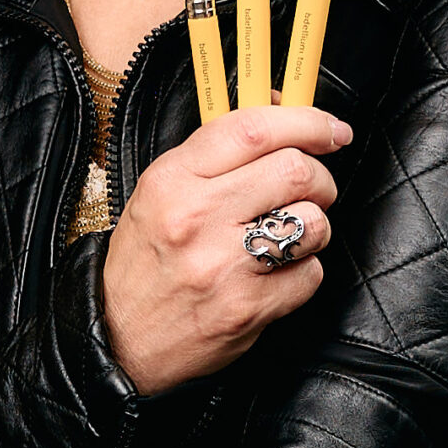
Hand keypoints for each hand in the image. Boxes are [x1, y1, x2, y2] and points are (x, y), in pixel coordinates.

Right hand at [101, 104, 350, 394]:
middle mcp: (195, 218)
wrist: (117, 339)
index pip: (253, 129)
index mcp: (172, 180)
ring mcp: (223, 266)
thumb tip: (282, 108)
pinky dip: (302, 273)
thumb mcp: (160, 194)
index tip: (330, 130)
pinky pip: (310, 273)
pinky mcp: (247, 308)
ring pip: (314, 222)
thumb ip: (216, 154)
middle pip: (295, 170)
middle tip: (312, 189)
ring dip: (313, 227)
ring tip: (288, 237)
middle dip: (319, 177)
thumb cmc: (145, 262)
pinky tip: (273, 277)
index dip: (306, 121)